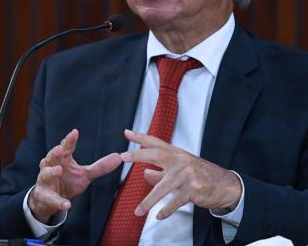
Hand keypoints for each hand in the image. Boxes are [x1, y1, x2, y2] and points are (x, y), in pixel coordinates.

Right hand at [28, 129, 121, 222]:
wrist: (50, 199)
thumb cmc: (68, 180)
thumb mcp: (85, 174)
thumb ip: (100, 167)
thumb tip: (119, 157)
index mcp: (63, 159)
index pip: (66, 147)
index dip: (70, 140)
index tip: (75, 132)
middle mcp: (51, 166)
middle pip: (51, 157)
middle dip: (55, 152)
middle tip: (60, 148)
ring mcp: (45, 180)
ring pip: (45, 174)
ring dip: (51, 172)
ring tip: (59, 170)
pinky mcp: (43, 195)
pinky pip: (50, 198)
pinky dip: (58, 201)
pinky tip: (67, 204)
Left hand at [121, 129, 241, 219]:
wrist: (225, 184)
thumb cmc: (200, 174)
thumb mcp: (180, 169)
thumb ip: (161, 171)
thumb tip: (144, 173)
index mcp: (176, 153)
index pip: (155, 142)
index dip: (141, 137)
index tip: (127, 133)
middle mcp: (180, 160)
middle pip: (156, 155)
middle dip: (139, 155)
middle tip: (123, 156)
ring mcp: (186, 174)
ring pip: (163, 187)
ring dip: (149, 201)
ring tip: (138, 210)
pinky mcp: (193, 189)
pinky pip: (175, 201)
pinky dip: (166, 210)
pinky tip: (158, 215)